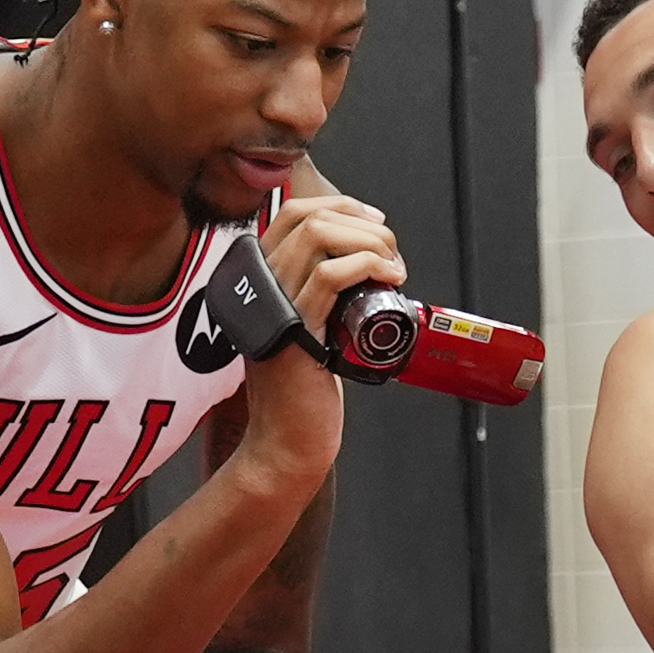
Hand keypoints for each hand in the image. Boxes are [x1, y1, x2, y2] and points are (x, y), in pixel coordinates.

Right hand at [217, 191, 406, 492]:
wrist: (287, 445)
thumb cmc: (302, 395)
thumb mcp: (307, 331)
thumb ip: (317, 299)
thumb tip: (360, 269)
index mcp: (260, 280)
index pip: (293, 214)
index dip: (340, 207)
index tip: (376, 224)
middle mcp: (258, 286)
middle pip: (307, 218)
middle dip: (361, 223)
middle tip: (392, 252)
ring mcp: (273, 307)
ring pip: (318, 238)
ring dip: (369, 242)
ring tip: (394, 268)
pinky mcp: (294, 332)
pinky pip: (328, 277)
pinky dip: (367, 266)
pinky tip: (390, 279)